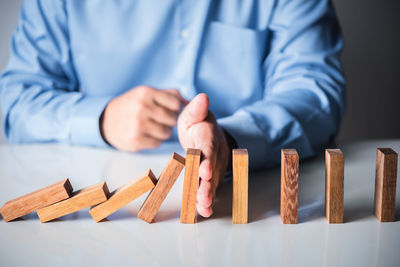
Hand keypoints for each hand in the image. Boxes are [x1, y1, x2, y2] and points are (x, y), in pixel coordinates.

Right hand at [101, 86, 186, 150]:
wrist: (106, 121)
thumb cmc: (132, 105)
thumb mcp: (146, 93)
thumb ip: (170, 95)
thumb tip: (191, 102)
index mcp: (146, 93)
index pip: (176, 103)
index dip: (176, 109)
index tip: (170, 110)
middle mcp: (142, 107)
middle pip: (173, 119)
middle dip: (170, 121)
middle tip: (160, 120)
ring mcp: (138, 125)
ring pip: (167, 133)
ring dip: (163, 132)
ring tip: (152, 127)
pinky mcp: (135, 140)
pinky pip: (157, 143)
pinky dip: (154, 140)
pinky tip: (145, 134)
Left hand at [178, 93, 230, 216]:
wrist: (206, 133)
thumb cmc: (197, 124)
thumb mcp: (193, 114)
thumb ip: (196, 109)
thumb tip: (202, 97)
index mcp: (208, 136)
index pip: (209, 147)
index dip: (207, 158)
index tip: (203, 170)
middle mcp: (214, 153)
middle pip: (212, 169)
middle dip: (208, 183)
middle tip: (203, 195)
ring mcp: (214, 166)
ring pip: (212, 181)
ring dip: (208, 195)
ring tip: (203, 207)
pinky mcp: (210, 177)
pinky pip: (210, 188)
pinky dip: (207, 200)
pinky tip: (203, 211)